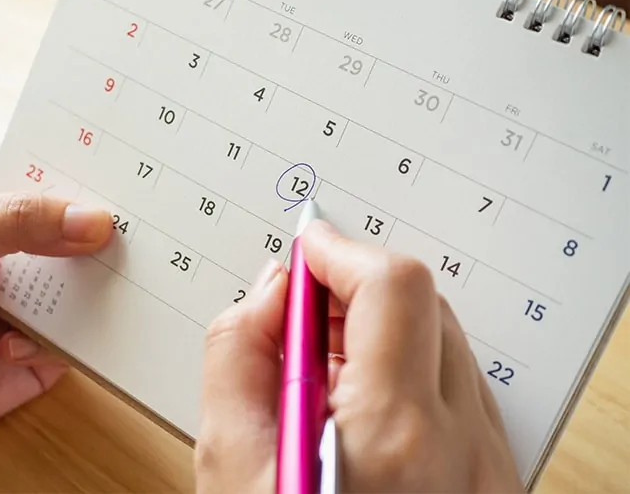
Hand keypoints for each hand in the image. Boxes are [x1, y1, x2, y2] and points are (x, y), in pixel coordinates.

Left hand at [0, 169, 112, 455]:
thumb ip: (15, 220)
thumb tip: (93, 220)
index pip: (54, 181)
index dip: (91, 179)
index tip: (131, 182)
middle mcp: (23, 251)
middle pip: (86, 233)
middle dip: (108, 238)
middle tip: (136, 239)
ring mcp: (39, 298)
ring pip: (95, 284)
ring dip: (93, 292)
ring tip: (72, 298)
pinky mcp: (51, 343)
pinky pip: (86, 336)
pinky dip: (62, 341)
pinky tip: (13, 347)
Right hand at [195, 220, 523, 492]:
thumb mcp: (229, 468)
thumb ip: (236, 357)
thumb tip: (270, 292)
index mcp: (394, 436)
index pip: (391, 287)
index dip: (340, 251)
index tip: (306, 250)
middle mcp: (462, 444)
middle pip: (422, 304)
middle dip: (354, 290)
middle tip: (301, 313)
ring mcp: (488, 461)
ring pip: (442, 341)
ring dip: (379, 330)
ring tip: (322, 370)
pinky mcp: (493, 474)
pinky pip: (455, 387)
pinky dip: (405, 370)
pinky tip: (359, 407)